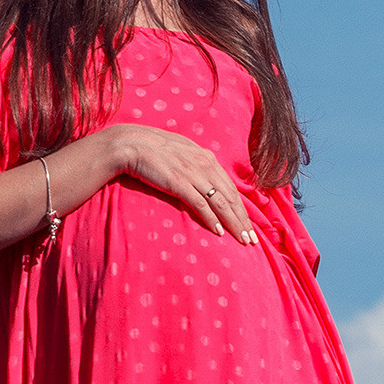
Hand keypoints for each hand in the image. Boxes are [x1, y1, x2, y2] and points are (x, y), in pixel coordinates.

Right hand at [109, 125, 256, 244]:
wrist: (130, 143)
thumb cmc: (153, 150)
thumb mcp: (182, 152)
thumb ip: (196, 165)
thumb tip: (204, 180)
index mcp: (207, 158)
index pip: (230, 188)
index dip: (242, 209)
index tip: (249, 225)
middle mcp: (204, 165)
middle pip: (230, 197)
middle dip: (243, 221)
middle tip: (252, 240)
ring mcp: (192, 174)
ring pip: (220, 203)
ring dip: (233, 224)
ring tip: (242, 240)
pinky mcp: (179, 183)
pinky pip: (200, 204)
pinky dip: (212, 219)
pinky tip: (219, 232)